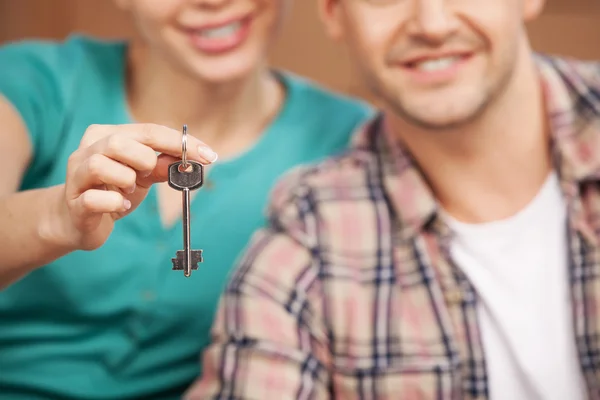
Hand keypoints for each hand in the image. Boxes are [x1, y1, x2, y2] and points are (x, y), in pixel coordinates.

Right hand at [59, 123, 217, 250]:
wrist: (77, 221)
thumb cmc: (113, 191)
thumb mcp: (142, 176)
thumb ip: (163, 165)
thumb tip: (191, 160)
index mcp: (107, 135)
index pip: (149, 131)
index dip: (182, 143)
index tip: (210, 156)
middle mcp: (88, 149)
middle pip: (120, 141)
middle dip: (146, 159)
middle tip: (150, 174)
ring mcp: (77, 175)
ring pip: (101, 164)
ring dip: (126, 179)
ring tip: (129, 190)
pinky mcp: (74, 201)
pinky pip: (94, 198)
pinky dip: (114, 202)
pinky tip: (119, 205)